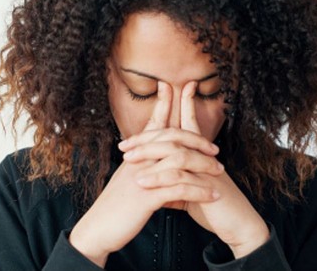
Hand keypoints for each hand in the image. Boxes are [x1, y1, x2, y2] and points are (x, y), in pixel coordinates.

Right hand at [68, 82, 221, 266]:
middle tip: (215, 147)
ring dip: (203, 166)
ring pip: (179, 162)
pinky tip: (212, 195)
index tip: (170, 87)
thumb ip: (141, 169)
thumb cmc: (114, 208)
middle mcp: (137, 161)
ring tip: (219, 172)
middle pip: (171, 139)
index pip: (151, 126)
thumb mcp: (126, 182)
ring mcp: (142, 177)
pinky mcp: (146, 197)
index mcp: (133, 156)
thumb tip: (156, 164)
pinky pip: (180, 189)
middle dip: (196, 140)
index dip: (161, 106)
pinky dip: (199, 191)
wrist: (97, 229)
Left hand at [119, 81, 269, 257]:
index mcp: (200, 155)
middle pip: (175, 135)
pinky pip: (180, 177)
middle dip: (148, 136)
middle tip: (123, 143)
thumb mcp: (187, 192)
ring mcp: (208, 169)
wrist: (238, 225)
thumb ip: (171, 182)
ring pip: (175, 153)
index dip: (181, 103)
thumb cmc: (213, 207)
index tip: (165, 86)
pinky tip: (142, 181)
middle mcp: (205, 156)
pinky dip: (159, 178)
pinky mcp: (208, 186)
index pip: (188, 124)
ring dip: (149, 154)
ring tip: (128, 160)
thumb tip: (151, 179)